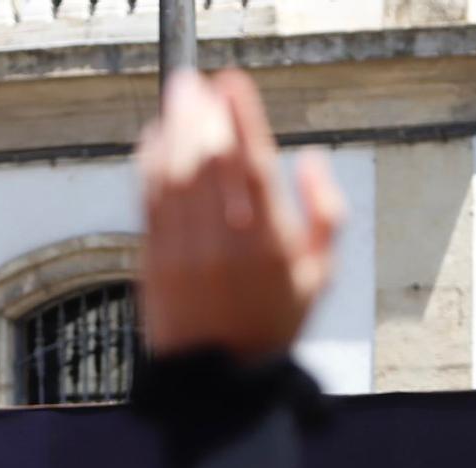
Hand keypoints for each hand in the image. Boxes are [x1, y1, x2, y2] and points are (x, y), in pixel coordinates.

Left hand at [137, 69, 346, 359]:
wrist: (222, 379)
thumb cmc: (276, 321)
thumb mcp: (322, 276)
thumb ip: (326, 215)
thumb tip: (311, 160)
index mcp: (272, 245)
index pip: (254, 166)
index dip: (243, 119)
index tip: (234, 83)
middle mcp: (227, 244)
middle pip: (209, 160)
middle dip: (201, 112)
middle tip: (197, 81)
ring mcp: (187, 251)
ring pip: (175, 172)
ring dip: (174, 127)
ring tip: (178, 97)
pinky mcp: (156, 258)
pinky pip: (149, 197)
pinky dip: (150, 160)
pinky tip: (155, 136)